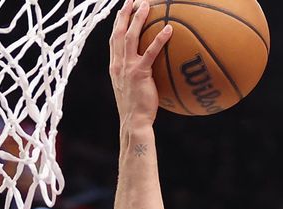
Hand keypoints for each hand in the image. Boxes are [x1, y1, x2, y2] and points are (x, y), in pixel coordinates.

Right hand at [109, 0, 172, 128]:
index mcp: (115, 67)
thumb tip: (148, 71)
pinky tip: (169, 29)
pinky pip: (150, 52)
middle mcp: (118, 64)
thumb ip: (135, 76)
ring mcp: (127, 68)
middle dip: (124, 14)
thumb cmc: (136, 110)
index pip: (113, 41)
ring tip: (146, 5)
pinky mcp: (140, 73)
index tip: (122, 12)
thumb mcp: (131, 89)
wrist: (133, 122)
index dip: (117, 24)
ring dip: (138, 19)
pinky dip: (159, 39)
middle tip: (132, 0)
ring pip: (130, 37)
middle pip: (119, 33)